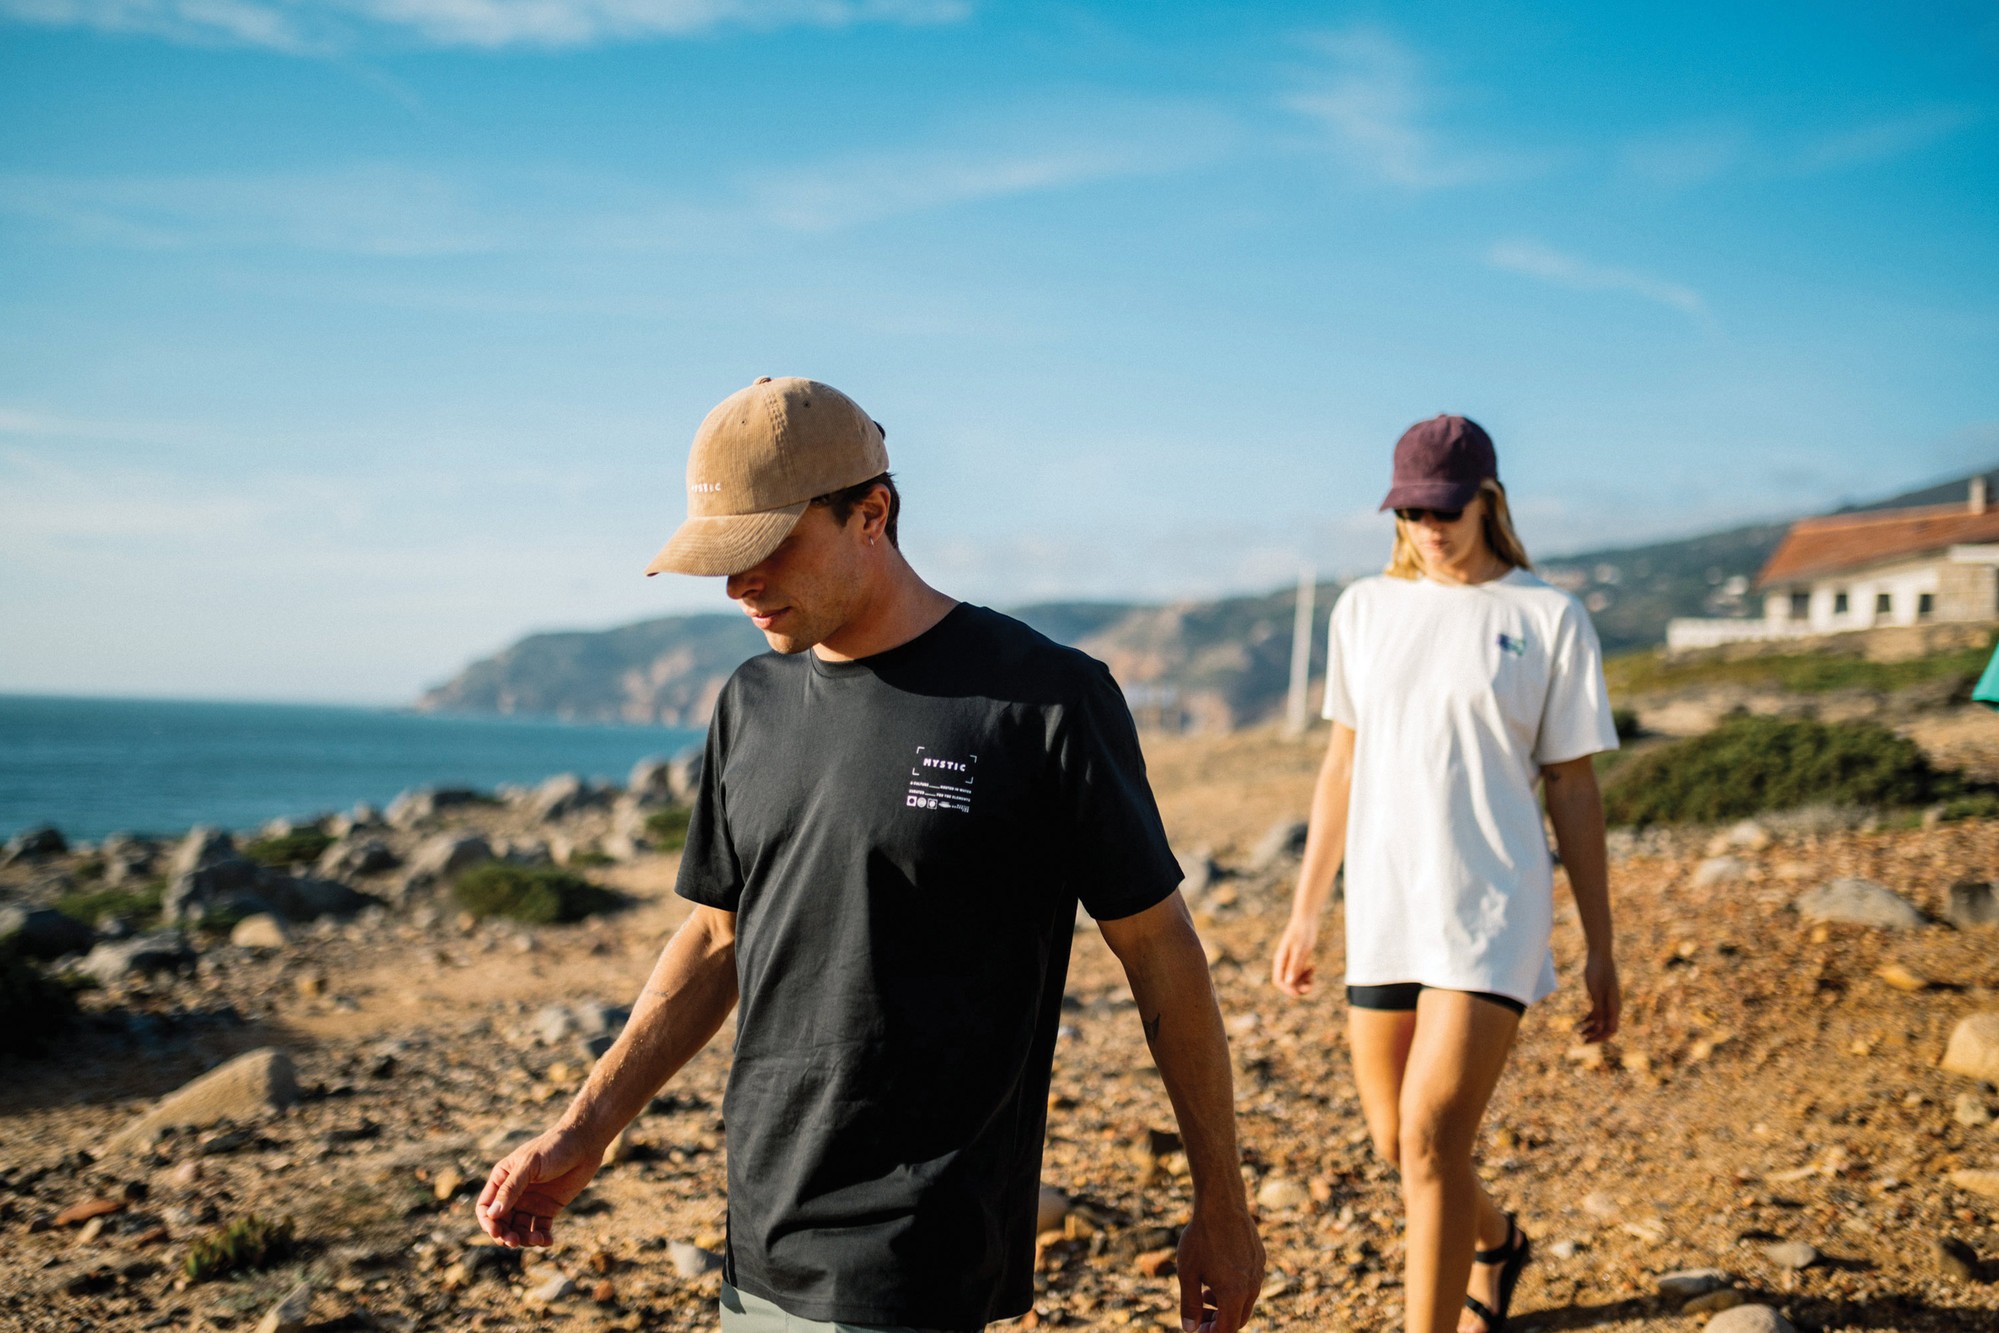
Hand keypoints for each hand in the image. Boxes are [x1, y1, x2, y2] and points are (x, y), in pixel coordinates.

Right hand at [475, 1126, 604, 1246]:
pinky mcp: (549, 1208)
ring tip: (537, 1238)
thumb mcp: (529, 1165)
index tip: (497, 1232)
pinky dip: (541, 1238)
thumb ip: (511, 1189)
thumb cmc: (554, 1147)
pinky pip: (540, 1229)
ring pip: (519, 1229)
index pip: (486, 1207)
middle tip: (515, 1241)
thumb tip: (493, 1214)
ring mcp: (531, 1202)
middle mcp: (514, 1193)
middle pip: (501, 1223)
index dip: (488, 1222)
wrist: (584, 1143)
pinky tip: (548, 1240)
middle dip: (505, 1235)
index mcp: (502, 1179)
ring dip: (524, 1239)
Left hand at [1175, 1199, 1263, 1331]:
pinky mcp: (1260, 1259)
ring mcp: (1259, 1272)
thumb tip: (1190, 1328)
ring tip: (1205, 1293)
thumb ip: (1189, 1304)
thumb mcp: (1188, 1273)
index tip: (1198, 1329)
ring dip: (1226, 1304)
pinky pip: (1250, 1282)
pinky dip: (1235, 1287)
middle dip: (1219, 1322)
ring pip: (1246, 1300)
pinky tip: (1217, 1273)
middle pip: (1239, 1318)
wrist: (1222, 1203)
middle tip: (1200, 1316)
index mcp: (1234, 1294)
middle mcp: (1252, 1286)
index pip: (1227, 1330)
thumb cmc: (1201, 1238)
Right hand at [1270, 914, 1318, 998]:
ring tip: (1313, 975)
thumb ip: (1295, 966)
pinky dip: (1306, 974)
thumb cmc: (1303, 932)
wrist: (1307, 918)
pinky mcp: (1297, 958)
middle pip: (1286, 982)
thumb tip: (1289, 983)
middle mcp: (1283, 962)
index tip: (1300, 993)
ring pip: (1294, 978)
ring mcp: (1290, 960)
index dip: (1288, 990)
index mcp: (1280, 960)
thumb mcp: (1301, 950)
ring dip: (1303, 981)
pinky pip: (1299, 972)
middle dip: (1298, 987)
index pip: (1278, 981)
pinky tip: (1314, 967)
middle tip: (1311, 986)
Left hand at [1578, 950, 1618, 1043]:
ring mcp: (1608, 1001)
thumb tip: (1600, 1027)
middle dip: (1596, 1035)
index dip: (1601, 1037)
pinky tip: (1582, 1022)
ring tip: (1579, 1032)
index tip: (1587, 1041)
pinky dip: (1591, 1018)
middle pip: (1608, 1027)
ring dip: (1592, 1028)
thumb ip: (1599, 1009)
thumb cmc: (1598, 972)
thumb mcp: (1595, 992)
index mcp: (1614, 1006)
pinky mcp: (1602, 996)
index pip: (1611, 1029)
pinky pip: (1599, 1012)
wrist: (1599, 955)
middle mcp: (1613, 1006)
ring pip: (1602, 1021)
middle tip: (1582, 1040)